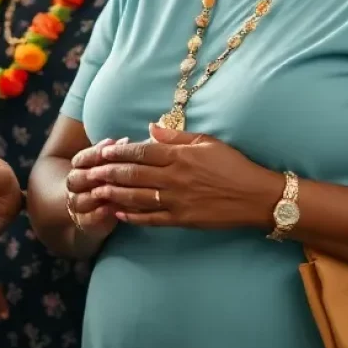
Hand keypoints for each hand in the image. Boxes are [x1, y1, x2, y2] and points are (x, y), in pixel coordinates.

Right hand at [65, 137, 125, 240]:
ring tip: (112, 191)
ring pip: (80, 198)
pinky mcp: (83, 222)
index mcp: (78, 169)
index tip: (111, 144)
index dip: (94, 152)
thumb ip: (114, 155)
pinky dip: (97, 214)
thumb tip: (126, 140)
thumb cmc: (106, 182)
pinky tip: (110, 209)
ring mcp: (77, 204)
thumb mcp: (108, 167)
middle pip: (76, 178)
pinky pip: (86, 218)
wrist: (91, 209)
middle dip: (93, 174)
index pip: (80, 159)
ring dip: (96, 194)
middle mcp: (74, 186)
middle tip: (110, 170)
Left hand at [83, 124, 279, 228]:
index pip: (140, 152)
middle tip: (88, 172)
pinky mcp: (183, 220)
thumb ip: (176, 136)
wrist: (258, 197)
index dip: (118, 152)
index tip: (101, 152)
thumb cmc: (234, 165)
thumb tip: (151, 127)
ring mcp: (177, 200)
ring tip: (96, 191)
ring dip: (114, 194)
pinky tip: (119, 212)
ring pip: (137, 197)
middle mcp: (174, 178)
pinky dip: (133, 216)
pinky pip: (152, 219)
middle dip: (107, 173)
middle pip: (132, 174)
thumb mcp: (206, 142)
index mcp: (178, 156)